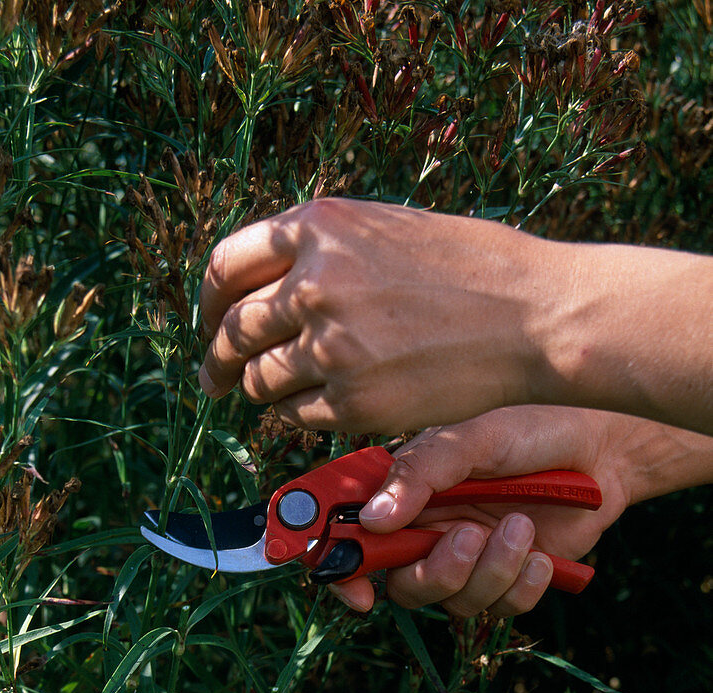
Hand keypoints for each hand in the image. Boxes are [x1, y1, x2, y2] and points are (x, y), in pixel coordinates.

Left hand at [199, 198, 712, 436]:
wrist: (535, 315)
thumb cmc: (475, 268)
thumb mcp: (388, 229)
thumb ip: (325, 252)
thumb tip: (270, 289)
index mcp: (320, 227)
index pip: (225, 266)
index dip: (208, 303)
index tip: (209, 325)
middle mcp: (314, 283)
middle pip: (233, 331)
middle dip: (217, 361)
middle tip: (214, 380)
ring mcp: (331, 346)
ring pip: (259, 380)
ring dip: (260, 391)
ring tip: (277, 394)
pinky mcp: (353, 401)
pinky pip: (294, 415)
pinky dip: (294, 416)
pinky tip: (316, 409)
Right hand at [329, 406, 705, 618]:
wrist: (605, 449)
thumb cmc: (534, 429)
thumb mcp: (474, 436)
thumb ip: (423, 471)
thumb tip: (375, 519)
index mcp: (405, 493)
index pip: (352, 537)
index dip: (342, 570)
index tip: (358, 593)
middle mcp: (429, 530)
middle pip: (403, 585)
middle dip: (437, 573)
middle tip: (470, 536)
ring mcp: (468, 558)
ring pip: (454, 601)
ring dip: (490, 572)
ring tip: (524, 527)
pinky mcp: (507, 579)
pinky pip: (499, 609)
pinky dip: (521, 588)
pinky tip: (543, 556)